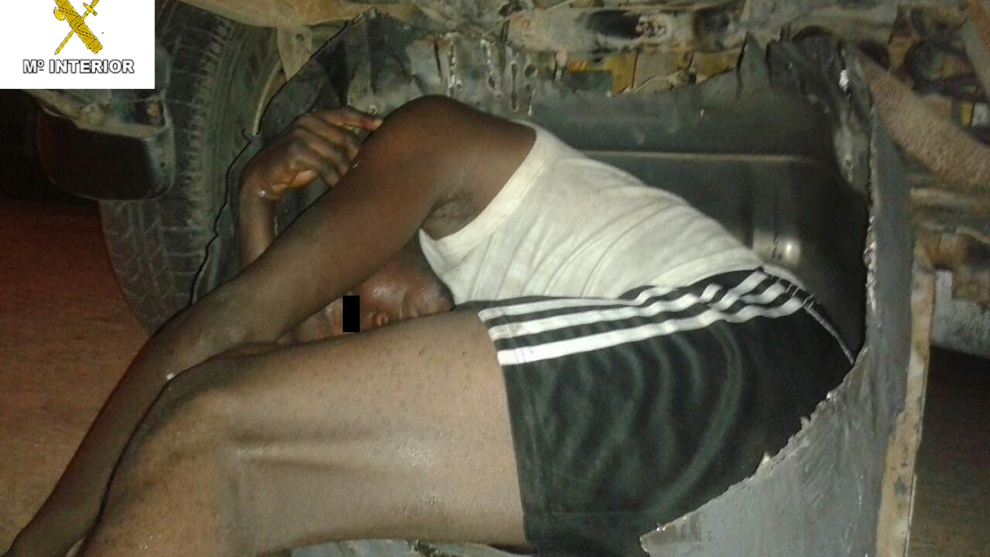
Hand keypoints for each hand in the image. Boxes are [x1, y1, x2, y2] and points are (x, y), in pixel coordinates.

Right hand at [242, 107, 381, 200]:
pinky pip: (324, 166)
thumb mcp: (316, 148)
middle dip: (355, 157)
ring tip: (348, 183)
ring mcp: (300, 134)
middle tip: (360, 172)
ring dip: (344, 171)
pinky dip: (332, 178)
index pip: (343, 112)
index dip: (363, 118)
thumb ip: (334, 141)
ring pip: (337, 154)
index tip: (381, 125)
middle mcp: (307, 121)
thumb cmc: (294, 163)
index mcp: (314, 116)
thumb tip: (362, 147)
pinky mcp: (295, 150)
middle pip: (346, 138)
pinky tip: (334, 186)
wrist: (263, 175)